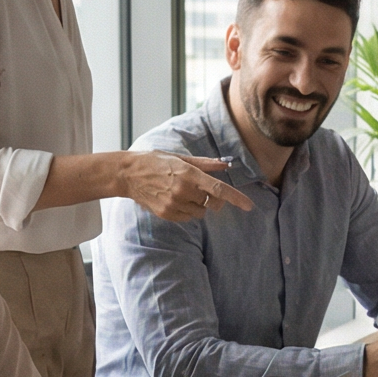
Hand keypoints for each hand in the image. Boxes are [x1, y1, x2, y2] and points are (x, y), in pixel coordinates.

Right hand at [124, 152, 253, 221]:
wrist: (128, 174)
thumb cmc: (155, 162)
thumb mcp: (180, 158)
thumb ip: (205, 164)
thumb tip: (225, 164)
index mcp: (188, 174)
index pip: (219, 189)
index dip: (236, 198)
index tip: (249, 206)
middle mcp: (183, 190)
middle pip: (212, 203)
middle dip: (214, 199)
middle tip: (203, 190)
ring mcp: (174, 204)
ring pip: (200, 212)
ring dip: (199, 204)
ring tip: (183, 192)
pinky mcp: (166, 214)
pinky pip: (188, 218)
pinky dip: (187, 210)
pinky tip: (175, 199)